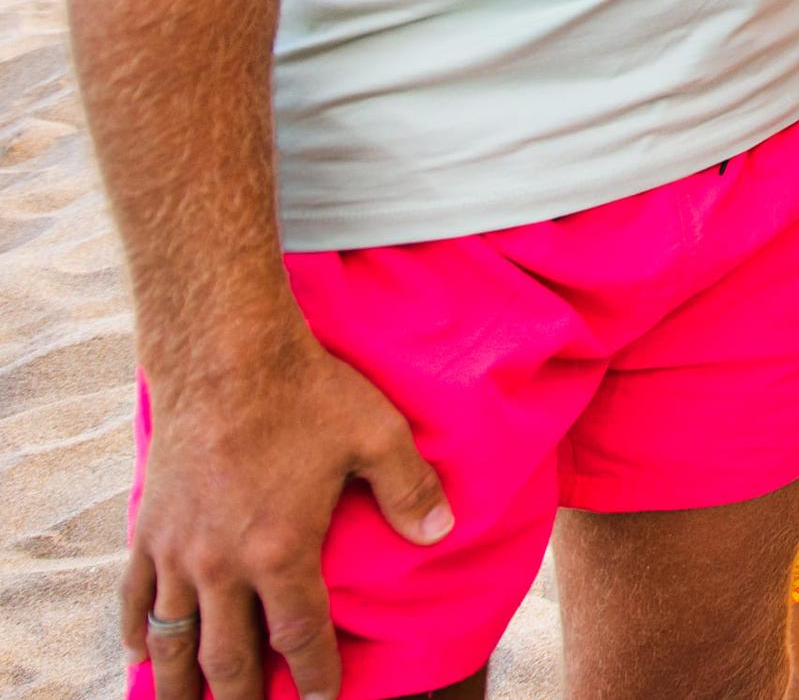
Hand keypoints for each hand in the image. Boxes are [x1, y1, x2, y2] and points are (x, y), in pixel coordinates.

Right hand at [127, 335, 451, 699]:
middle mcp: (221, 563)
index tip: (325, 699)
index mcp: (280, 550)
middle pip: (228, 656)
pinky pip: (134, 596)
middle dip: (242, 697)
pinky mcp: (147, 529)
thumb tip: (441, 532)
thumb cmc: (305, 393)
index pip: (300, 634)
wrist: (223, 357)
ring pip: (174, 639)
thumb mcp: (376, 434)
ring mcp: (176, 550)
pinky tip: (144, 651)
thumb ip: (409, 488)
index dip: (316, 674)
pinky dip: (138, 630)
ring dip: (181, 682)